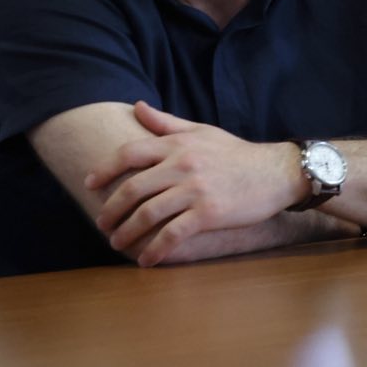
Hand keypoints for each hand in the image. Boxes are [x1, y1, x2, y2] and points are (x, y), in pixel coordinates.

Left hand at [86, 102, 303, 265]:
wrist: (277, 171)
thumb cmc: (237, 153)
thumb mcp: (203, 131)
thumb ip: (167, 123)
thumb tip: (137, 107)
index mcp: (179, 144)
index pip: (129, 153)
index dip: (103, 170)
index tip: (89, 185)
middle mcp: (183, 164)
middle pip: (132, 189)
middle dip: (110, 210)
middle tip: (102, 224)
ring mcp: (196, 189)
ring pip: (147, 214)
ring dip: (126, 233)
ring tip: (118, 243)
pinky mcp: (209, 213)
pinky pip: (172, 234)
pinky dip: (155, 250)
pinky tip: (146, 260)